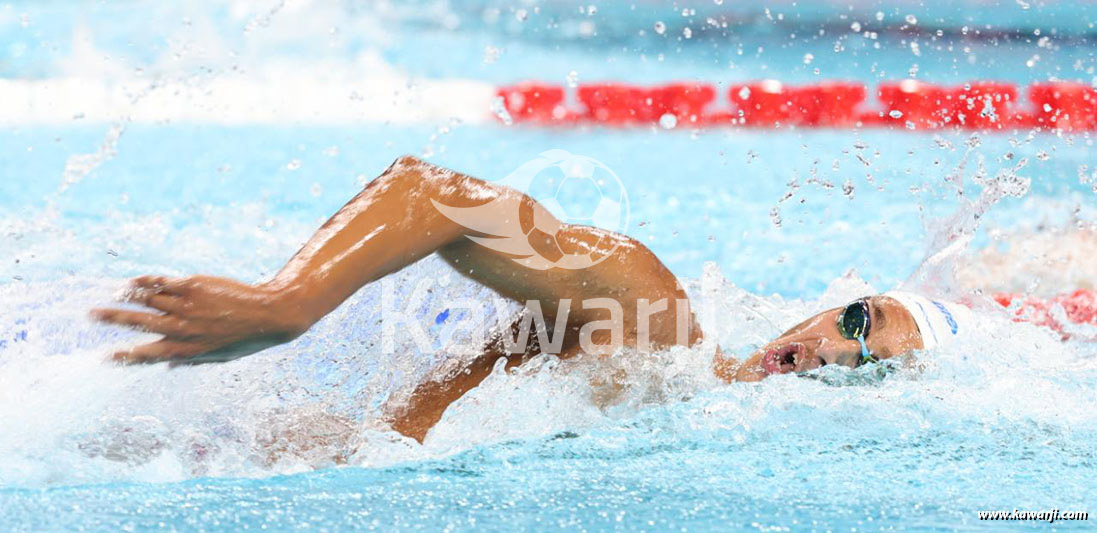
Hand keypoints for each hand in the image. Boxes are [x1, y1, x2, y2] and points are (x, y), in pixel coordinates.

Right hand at [91, 275, 311, 364]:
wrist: (270, 315)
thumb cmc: (246, 339)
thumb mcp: (219, 358)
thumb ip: (191, 361)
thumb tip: (169, 366)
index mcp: (186, 351)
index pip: (147, 356)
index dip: (123, 356)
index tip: (104, 356)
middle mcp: (182, 329)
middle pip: (138, 323)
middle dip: (112, 319)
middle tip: (90, 315)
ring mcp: (187, 306)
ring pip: (148, 299)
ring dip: (126, 296)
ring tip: (113, 294)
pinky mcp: (194, 286)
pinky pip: (162, 282)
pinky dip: (145, 282)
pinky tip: (133, 282)